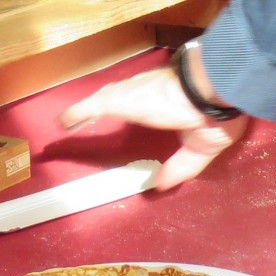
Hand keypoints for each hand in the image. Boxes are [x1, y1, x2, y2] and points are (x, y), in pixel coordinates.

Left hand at [57, 61, 249, 190]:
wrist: (211, 91)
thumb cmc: (213, 113)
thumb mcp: (200, 147)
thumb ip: (180, 166)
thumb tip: (161, 185)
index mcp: (167, 102)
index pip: (143, 105)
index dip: (132, 109)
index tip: (125, 119)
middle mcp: (146, 93)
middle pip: (118, 98)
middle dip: (103, 107)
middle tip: (88, 119)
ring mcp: (131, 95)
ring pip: (103, 100)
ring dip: (86, 111)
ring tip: (71, 121)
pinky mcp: (119, 100)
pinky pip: (91, 107)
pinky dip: (76, 114)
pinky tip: (63, 122)